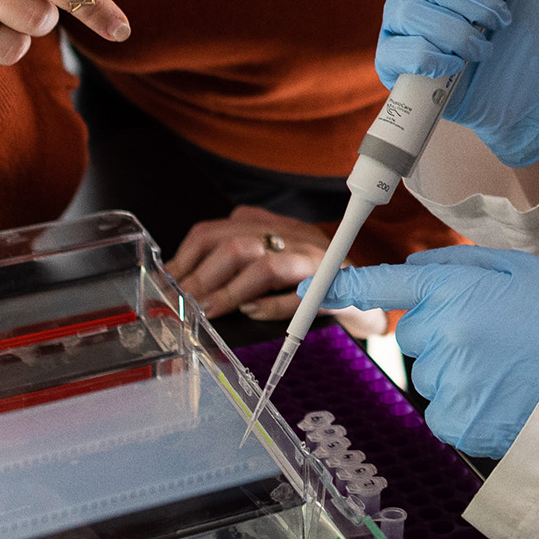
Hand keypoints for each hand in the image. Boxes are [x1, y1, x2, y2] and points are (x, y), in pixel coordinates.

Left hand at [165, 209, 387, 333]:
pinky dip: (273, 305)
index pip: (215, 231)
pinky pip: (302, 294)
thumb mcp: (271, 262)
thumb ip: (235, 265)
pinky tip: (253, 313)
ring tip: (211, 311)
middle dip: (203, 277)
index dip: (186, 260)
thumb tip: (183, 284)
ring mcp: (316, 259)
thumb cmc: (312, 281)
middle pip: (236, 244)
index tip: (168, 286)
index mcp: (270, 225)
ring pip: (266, 265)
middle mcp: (292, 235)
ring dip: (231, 291)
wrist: (370, 294)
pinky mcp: (338, 286)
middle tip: (185, 305)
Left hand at [313, 245, 538, 455]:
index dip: (340, 287)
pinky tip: (500, 395)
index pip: (382, 285)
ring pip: (428, 375)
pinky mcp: (454, 422)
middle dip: (443, 335)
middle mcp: (442, 335)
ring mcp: (446, 382)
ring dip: (456, 372)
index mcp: (454, 290)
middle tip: (493, 339)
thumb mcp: (517, 270)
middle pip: (413, 335)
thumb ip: (458, 265)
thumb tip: (410, 271)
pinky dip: (464, 405)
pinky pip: (441, 410)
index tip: (307, 290)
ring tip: (505, 369)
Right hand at [377, 0, 538, 165]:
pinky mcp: (392, 62)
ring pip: (415, 12)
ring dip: (463, 32)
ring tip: (486, 46)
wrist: (533, 93)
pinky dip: (437, 58)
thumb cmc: (533, 26)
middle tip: (503, 19)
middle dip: (478, 0)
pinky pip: (400, 51)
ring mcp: (398, 21)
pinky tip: (459, 66)